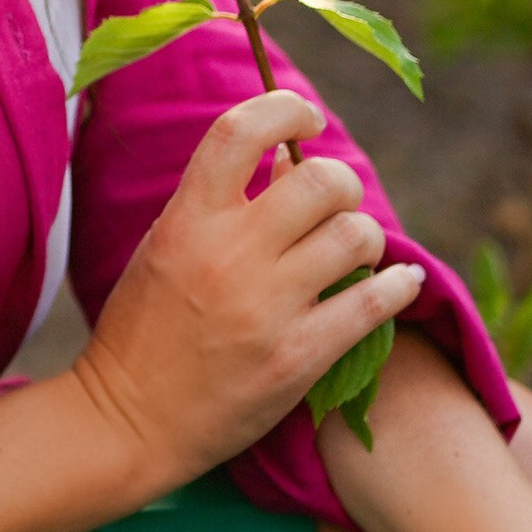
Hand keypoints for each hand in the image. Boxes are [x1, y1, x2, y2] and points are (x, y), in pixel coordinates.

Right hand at [69, 88, 425, 498]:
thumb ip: (223, 203)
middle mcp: (229, 255)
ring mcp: (265, 307)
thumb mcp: (169, 249)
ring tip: (353, 251)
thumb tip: (291, 160)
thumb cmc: (144, 330)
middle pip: (320, 181)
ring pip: (354, 237)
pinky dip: (399, 285)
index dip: (284, 108)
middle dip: (341, 184)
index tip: (305, 119)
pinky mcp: (297, 358)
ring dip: (363, 237)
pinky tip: (402, 282)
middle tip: (334, 204)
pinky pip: (372, 304)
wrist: (128, 422)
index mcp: (187, 220)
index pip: (240, 131)